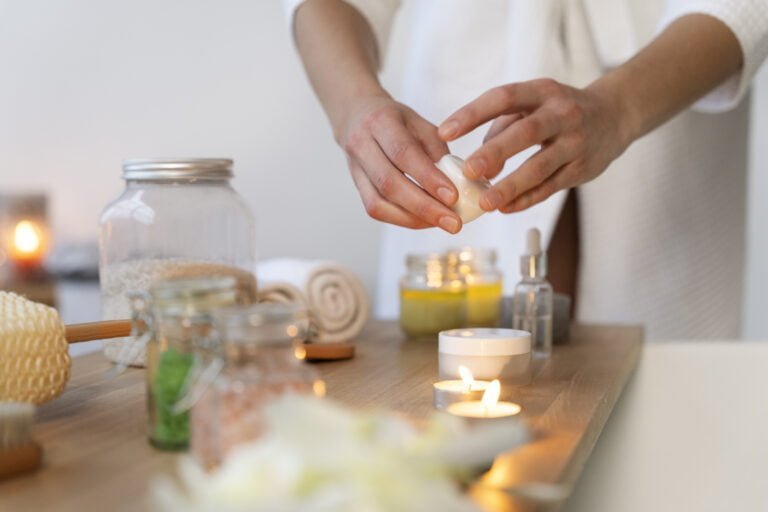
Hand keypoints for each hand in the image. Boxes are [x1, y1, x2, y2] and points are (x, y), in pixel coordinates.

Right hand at [337, 93, 461, 232]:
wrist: (355, 116)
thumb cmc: (395, 120)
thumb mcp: (420, 124)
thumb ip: (437, 151)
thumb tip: (457, 184)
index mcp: (381, 122)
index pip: (404, 153)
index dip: (428, 178)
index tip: (453, 197)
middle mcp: (362, 145)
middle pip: (389, 183)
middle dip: (424, 207)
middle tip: (454, 222)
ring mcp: (355, 168)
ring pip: (379, 203)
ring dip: (413, 218)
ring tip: (441, 223)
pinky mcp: (356, 187)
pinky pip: (375, 209)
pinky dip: (401, 219)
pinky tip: (423, 221)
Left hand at [438, 79, 629, 212]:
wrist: (615, 116)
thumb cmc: (557, 111)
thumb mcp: (532, 105)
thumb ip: (501, 128)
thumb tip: (477, 165)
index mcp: (541, 92)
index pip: (503, 98)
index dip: (472, 114)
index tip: (444, 132)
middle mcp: (561, 114)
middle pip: (526, 132)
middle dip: (495, 152)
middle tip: (469, 171)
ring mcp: (575, 142)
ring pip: (540, 166)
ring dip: (511, 186)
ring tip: (485, 202)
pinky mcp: (582, 168)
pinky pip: (551, 187)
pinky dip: (527, 199)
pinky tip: (505, 208)